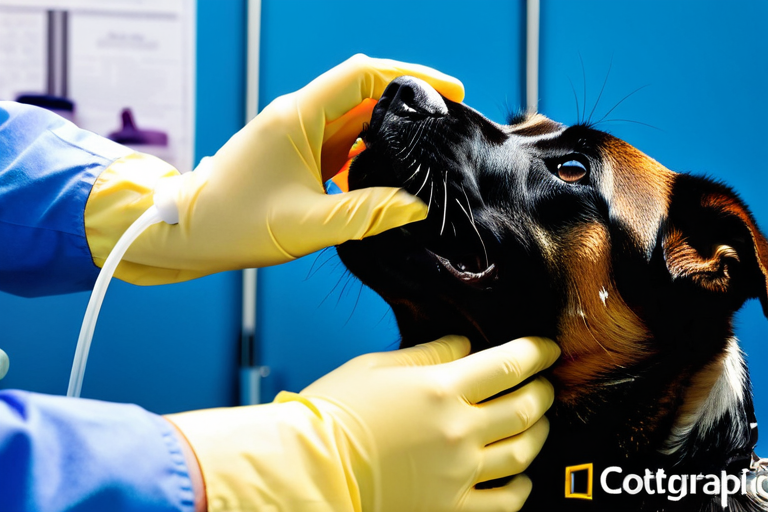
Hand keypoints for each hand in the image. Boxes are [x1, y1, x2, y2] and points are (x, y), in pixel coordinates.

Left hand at [84, 55, 463, 284]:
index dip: (410, 76)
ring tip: (428, 149)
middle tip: (447, 124)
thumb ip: (366, 214)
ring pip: (355, 119)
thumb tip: (417, 208)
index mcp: (297, 118)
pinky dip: (369, 152)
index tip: (447, 92)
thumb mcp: (307, 224)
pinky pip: (342, 142)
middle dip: (407, 104)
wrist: (187, 231)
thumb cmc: (235, 224)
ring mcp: (297, 134)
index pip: (362, 75)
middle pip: (364, 93)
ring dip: (389, 130)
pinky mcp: (297, 154)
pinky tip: (389, 174)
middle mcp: (298, 117)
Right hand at [166, 336, 559, 511]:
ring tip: (535, 422)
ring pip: (522, 452)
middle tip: (543, 383)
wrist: (308, 468)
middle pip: (525, 407)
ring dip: (537, 433)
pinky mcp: (450, 507)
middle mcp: (457, 431)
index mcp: (440, 389)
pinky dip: (520, 485)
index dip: (536, 352)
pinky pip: (504, 500)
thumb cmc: (335, 412)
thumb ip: (430, 354)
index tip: (546, 348)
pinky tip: (519, 474)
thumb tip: (465, 347)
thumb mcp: (379, 366)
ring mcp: (457, 473)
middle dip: (542, 391)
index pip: (508, 364)